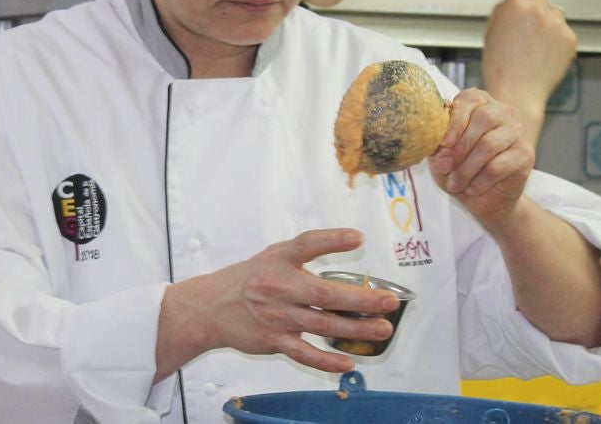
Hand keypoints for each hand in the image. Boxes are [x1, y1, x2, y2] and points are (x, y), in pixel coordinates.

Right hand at [157, 229, 398, 378]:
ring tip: (382, 329)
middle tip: (388, 301)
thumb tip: (350, 246)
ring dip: (356, 329)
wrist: (211, 307)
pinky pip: (304, 353)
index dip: (332, 240)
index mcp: (280, 259)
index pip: (307, 245)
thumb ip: (305, 253)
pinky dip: (326, 360)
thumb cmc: (251, 278)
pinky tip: (348, 362)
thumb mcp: (274, 255)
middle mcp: (279, 286)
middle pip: (325, 293)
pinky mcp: (273, 340)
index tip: (358, 238)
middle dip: (361, 299)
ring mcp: (277, 316)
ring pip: (322, 324)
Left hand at [427, 88, 534, 229]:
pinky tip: (472, 189)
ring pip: (489, 144)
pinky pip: (497, 166)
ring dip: (466, 169)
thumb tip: (435, 128)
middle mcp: (501, 112)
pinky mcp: (525, 154)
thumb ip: (437, 138)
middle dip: (461, 145)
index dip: (455, 120)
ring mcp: (516, 132)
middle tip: (446, 166)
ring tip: (455, 184)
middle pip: (484, 117)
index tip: (443, 143)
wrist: (482, 202)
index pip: (470, 98)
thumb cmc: (458, 171)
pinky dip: (479, 182)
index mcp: (479, 104)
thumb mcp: (440, 154)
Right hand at [482, 0, 576, 143]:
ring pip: (554, 13)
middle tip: (525, 33)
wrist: (518, 93)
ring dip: (548, 23)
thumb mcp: (490, 32)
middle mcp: (537, 11)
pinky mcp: (569, 38)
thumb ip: (502, 11)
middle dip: (533, 11)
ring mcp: (556, 24)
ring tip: (536, 47)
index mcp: (514, 6)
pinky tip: (545, 55)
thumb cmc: (500, 67)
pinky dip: (557, 40)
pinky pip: (564, 30)